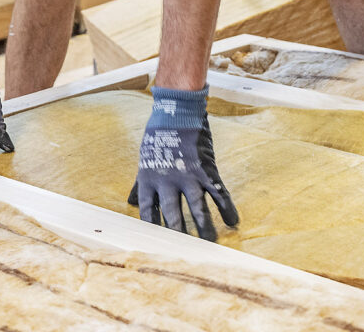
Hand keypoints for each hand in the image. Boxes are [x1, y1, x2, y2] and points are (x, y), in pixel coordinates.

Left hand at [128, 87, 238, 240]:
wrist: (177, 110)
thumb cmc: (158, 135)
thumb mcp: (144, 159)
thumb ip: (140, 184)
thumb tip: (130, 202)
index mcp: (149, 179)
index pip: (148, 211)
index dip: (152, 228)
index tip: (156, 244)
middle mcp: (168, 180)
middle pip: (174, 216)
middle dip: (180, 235)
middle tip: (185, 252)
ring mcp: (188, 175)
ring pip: (198, 208)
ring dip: (205, 228)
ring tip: (211, 243)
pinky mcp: (206, 168)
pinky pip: (219, 192)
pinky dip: (227, 208)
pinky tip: (233, 221)